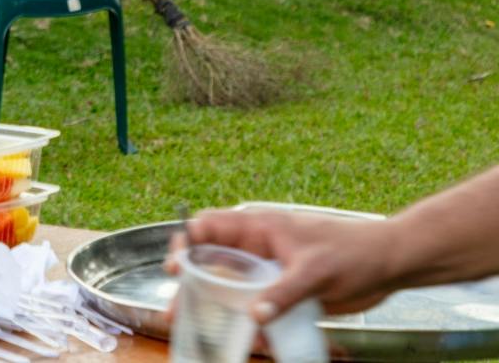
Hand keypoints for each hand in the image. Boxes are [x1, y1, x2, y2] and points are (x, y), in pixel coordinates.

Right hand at [179, 208, 396, 318]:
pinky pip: (257, 306)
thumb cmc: (353, 252)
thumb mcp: (315, 272)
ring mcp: (270, 271)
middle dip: (191, 284)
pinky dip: (248, 322)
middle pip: (212, 261)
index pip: (209, 227)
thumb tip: (254, 316)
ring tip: (200, 328)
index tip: (176, 268)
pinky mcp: (284, 293)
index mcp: (259, 228)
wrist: (389, 265)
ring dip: (216, 307)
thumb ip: (283, 293)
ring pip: (231, 287)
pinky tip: (246, 339)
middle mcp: (257, 248)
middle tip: (177, 309)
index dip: (187, 244)